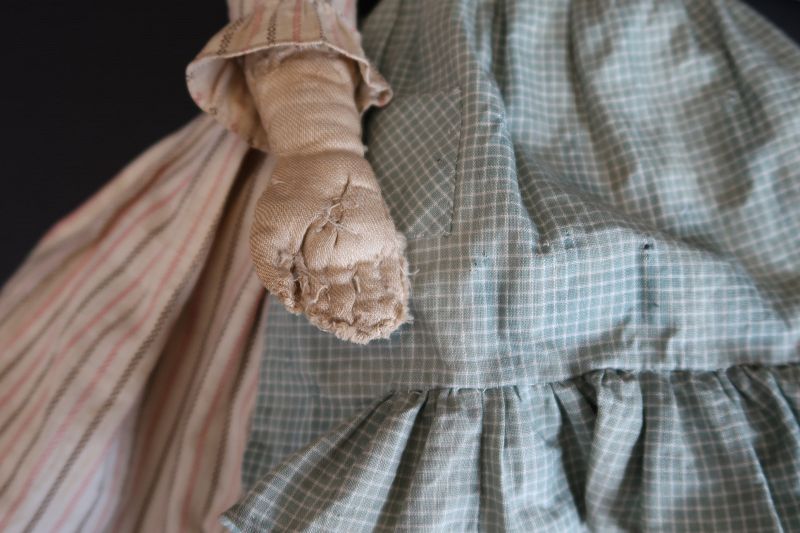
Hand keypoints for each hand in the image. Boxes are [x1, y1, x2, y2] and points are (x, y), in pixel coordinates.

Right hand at [250, 151, 409, 343]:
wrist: (316, 160)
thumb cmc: (287, 197)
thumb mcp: (267, 234)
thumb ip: (273, 272)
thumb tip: (292, 306)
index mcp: (312, 272)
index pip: (324, 304)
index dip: (333, 320)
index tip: (344, 332)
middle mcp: (339, 268)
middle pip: (352, 301)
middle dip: (361, 319)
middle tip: (370, 333)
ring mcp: (362, 254)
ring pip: (373, 289)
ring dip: (380, 307)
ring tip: (386, 324)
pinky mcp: (381, 239)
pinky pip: (391, 265)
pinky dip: (396, 284)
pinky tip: (401, 301)